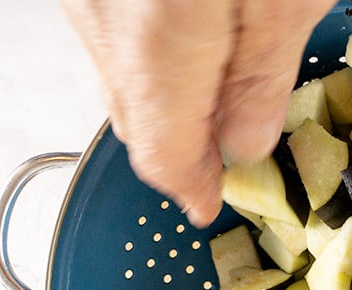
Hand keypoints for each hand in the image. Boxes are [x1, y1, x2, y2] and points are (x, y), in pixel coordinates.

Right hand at [61, 0, 335, 226]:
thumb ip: (262, 76)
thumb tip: (247, 144)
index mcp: (158, 49)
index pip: (163, 157)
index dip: (191, 190)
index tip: (209, 207)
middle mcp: (104, 27)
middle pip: (135, 122)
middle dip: (183, 150)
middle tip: (222, 166)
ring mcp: (89, 1)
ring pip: (121, 81)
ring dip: (168, 104)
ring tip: (218, 106)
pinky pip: (116, 42)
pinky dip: (153, 61)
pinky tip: (193, 49)